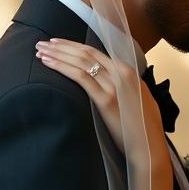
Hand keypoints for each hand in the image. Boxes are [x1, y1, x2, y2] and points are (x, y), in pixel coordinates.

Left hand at [35, 39, 166, 169]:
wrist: (149, 146)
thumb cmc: (143, 128)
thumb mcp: (138, 99)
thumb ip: (125, 87)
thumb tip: (112, 83)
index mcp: (128, 71)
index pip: (95, 52)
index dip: (73, 46)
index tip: (56, 44)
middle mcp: (122, 73)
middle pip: (85, 53)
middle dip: (61, 46)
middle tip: (41, 43)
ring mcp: (114, 85)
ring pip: (81, 61)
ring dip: (57, 54)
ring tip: (39, 51)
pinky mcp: (106, 100)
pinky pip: (80, 77)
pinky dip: (62, 67)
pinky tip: (47, 63)